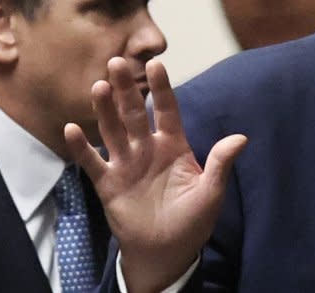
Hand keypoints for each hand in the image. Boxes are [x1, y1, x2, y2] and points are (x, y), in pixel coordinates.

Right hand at [64, 57, 246, 292]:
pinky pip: (92, 162)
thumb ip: (220, 163)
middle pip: (134, 113)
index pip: (167, 110)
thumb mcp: (210, 192)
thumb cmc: (192, 221)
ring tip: (98, 87)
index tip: (157, 64)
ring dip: (104, 110)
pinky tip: (72, 128)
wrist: (166, 252)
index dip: (162, 88)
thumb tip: (242, 138)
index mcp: (173, 145)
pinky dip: (81, 147)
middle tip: (116, 62)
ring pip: (112, 130)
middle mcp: (147, 148)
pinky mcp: (108, 183)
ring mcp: (126, 164)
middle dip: (126, 89)